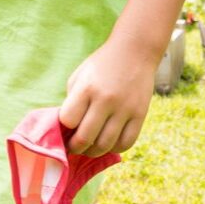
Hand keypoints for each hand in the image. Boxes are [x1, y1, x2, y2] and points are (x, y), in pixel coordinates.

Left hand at [58, 36, 157, 155]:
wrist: (135, 51)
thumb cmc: (102, 65)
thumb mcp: (80, 76)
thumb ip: (72, 101)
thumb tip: (67, 129)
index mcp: (87, 88)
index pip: (68, 120)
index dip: (64, 127)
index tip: (65, 129)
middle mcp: (106, 99)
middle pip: (85, 138)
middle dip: (75, 148)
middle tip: (73, 148)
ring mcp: (125, 108)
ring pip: (105, 145)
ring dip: (93, 152)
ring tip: (89, 148)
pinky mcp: (140, 114)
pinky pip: (126, 143)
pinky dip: (115, 149)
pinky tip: (109, 144)